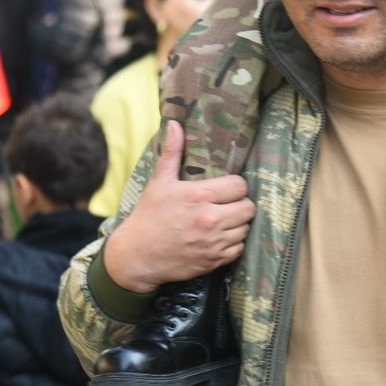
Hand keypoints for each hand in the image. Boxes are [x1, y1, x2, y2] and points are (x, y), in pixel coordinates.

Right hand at [102, 122, 255, 292]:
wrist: (137, 256)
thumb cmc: (149, 216)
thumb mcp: (159, 182)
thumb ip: (172, 152)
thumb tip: (175, 124)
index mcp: (199, 196)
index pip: (240, 186)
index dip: (234, 186)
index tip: (225, 189)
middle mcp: (210, 219)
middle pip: (248, 207)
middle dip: (239, 204)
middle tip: (227, 204)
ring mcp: (213, 242)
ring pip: (245, 228)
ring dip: (237, 224)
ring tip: (223, 220)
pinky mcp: (213, 261)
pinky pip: (238, 249)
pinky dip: (232, 244)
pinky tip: (219, 238)